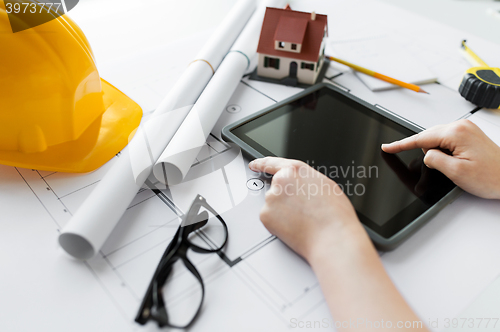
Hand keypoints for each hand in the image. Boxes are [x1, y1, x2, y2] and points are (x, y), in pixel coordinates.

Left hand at [249, 157, 368, 262]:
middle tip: (301, 212)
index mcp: (296, 171)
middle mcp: (280, 181)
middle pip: (276, 189)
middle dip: (284, 200)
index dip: (262, 164)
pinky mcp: (265, 215)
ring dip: (282, 213)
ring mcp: (271, 198)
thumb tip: (300, 186)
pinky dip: (278, 225)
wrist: (332, 237)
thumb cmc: (334, 215)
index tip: (255, 165)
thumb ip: (306, 181)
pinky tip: (294, 228)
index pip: (273, 163)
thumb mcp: (325, 186)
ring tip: (303, 221)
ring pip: (273, 206)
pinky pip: (270, 220)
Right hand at [382, 119, 499, 198]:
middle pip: (428, 138)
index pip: (420, 138)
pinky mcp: (468, 136)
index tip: (387, 147)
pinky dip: (444, 153)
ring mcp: (465, 130)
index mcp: (456, 133)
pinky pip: (446, 141)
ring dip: (438, 155)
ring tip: (454, 167)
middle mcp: (461, 127)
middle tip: (443, 169)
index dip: (401, 144)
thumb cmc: (491, 176)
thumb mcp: (455, 172)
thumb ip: (433, 160)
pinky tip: (454, 162)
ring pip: (436, 141)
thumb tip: (426, 155)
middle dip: (426, 154)